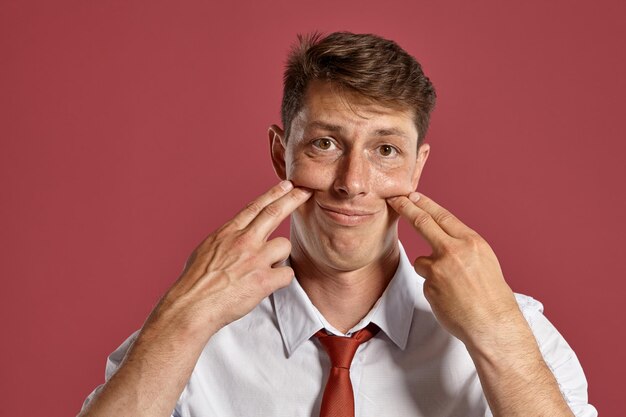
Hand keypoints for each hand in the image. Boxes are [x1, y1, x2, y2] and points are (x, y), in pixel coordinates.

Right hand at [149, 180, 311, 341]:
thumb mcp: (206, 250)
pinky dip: (281, 279)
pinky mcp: (264, 280)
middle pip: (275, 212)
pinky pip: (287, 273)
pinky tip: (268, 285)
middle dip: (294, 198)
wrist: (192, 305)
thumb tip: (234, 237)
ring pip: (284, 245)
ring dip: (279, 257)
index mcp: (228, 232)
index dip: (273, 193)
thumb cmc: (194, 282)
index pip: (255, 207)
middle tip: (307, 190)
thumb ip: (226, 240)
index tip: (287, 185)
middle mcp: (244, 240)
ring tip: (263, 269)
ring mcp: (255, 259)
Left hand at [387, 192, 524, 348]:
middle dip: (406, 209)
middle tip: (395, 200)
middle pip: (422, 223)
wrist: (493, 325)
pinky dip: (434, 289)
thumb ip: (462, 246)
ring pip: (421, 261)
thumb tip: (443, 238)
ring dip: (430, 270)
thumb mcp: (484, 260)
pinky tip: (450, 299)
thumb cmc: (492, 295)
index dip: (424, 204)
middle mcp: (454, 251)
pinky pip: (426, 282)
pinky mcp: (429, 287)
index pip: (442, 216)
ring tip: (453, 287)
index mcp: (471, 242)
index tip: (412, 196)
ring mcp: (439, 269)